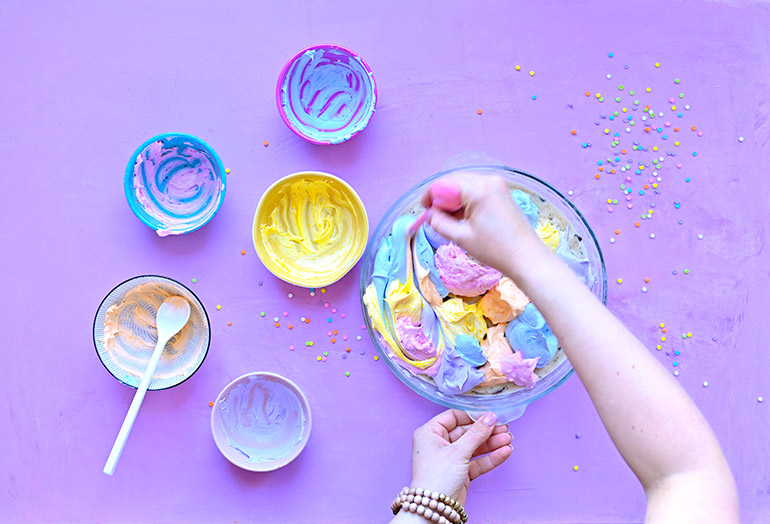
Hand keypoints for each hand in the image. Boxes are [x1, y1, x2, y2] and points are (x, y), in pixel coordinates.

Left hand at [409, 409, 511, 505]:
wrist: (434, 510)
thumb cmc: (436, 479)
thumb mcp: (458, 452)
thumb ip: (476, 434)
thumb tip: (489, 417)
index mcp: (430, 433)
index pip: (454, 417)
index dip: (473, 416)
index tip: (490, 415)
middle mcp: (438, 445)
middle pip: (466, 432)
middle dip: (486, 431)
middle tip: (504, 428)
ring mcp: (450, 460)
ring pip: (474, 447)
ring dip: (491, 443)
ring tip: (508, 439)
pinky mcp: (460, 473)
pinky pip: (477, 462)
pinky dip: (490, 458)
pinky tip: (504, 452)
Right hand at [421, 174, 549, 277]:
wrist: (526, 257)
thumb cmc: (496, 250)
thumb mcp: (461, 237)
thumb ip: (439, 222)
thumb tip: (429, 214)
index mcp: (478, 189)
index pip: (444, 183)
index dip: (430, 195)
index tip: (424, 210)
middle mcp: (488, 180)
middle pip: (454, 181)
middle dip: (441, 197)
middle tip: (434, 215)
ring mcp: (497, 184)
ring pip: (465, 185)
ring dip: (453, 199)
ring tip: (449, 220)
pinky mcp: (501, 192)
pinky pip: (476, 190)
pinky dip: (466, 200)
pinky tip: (463, 217)